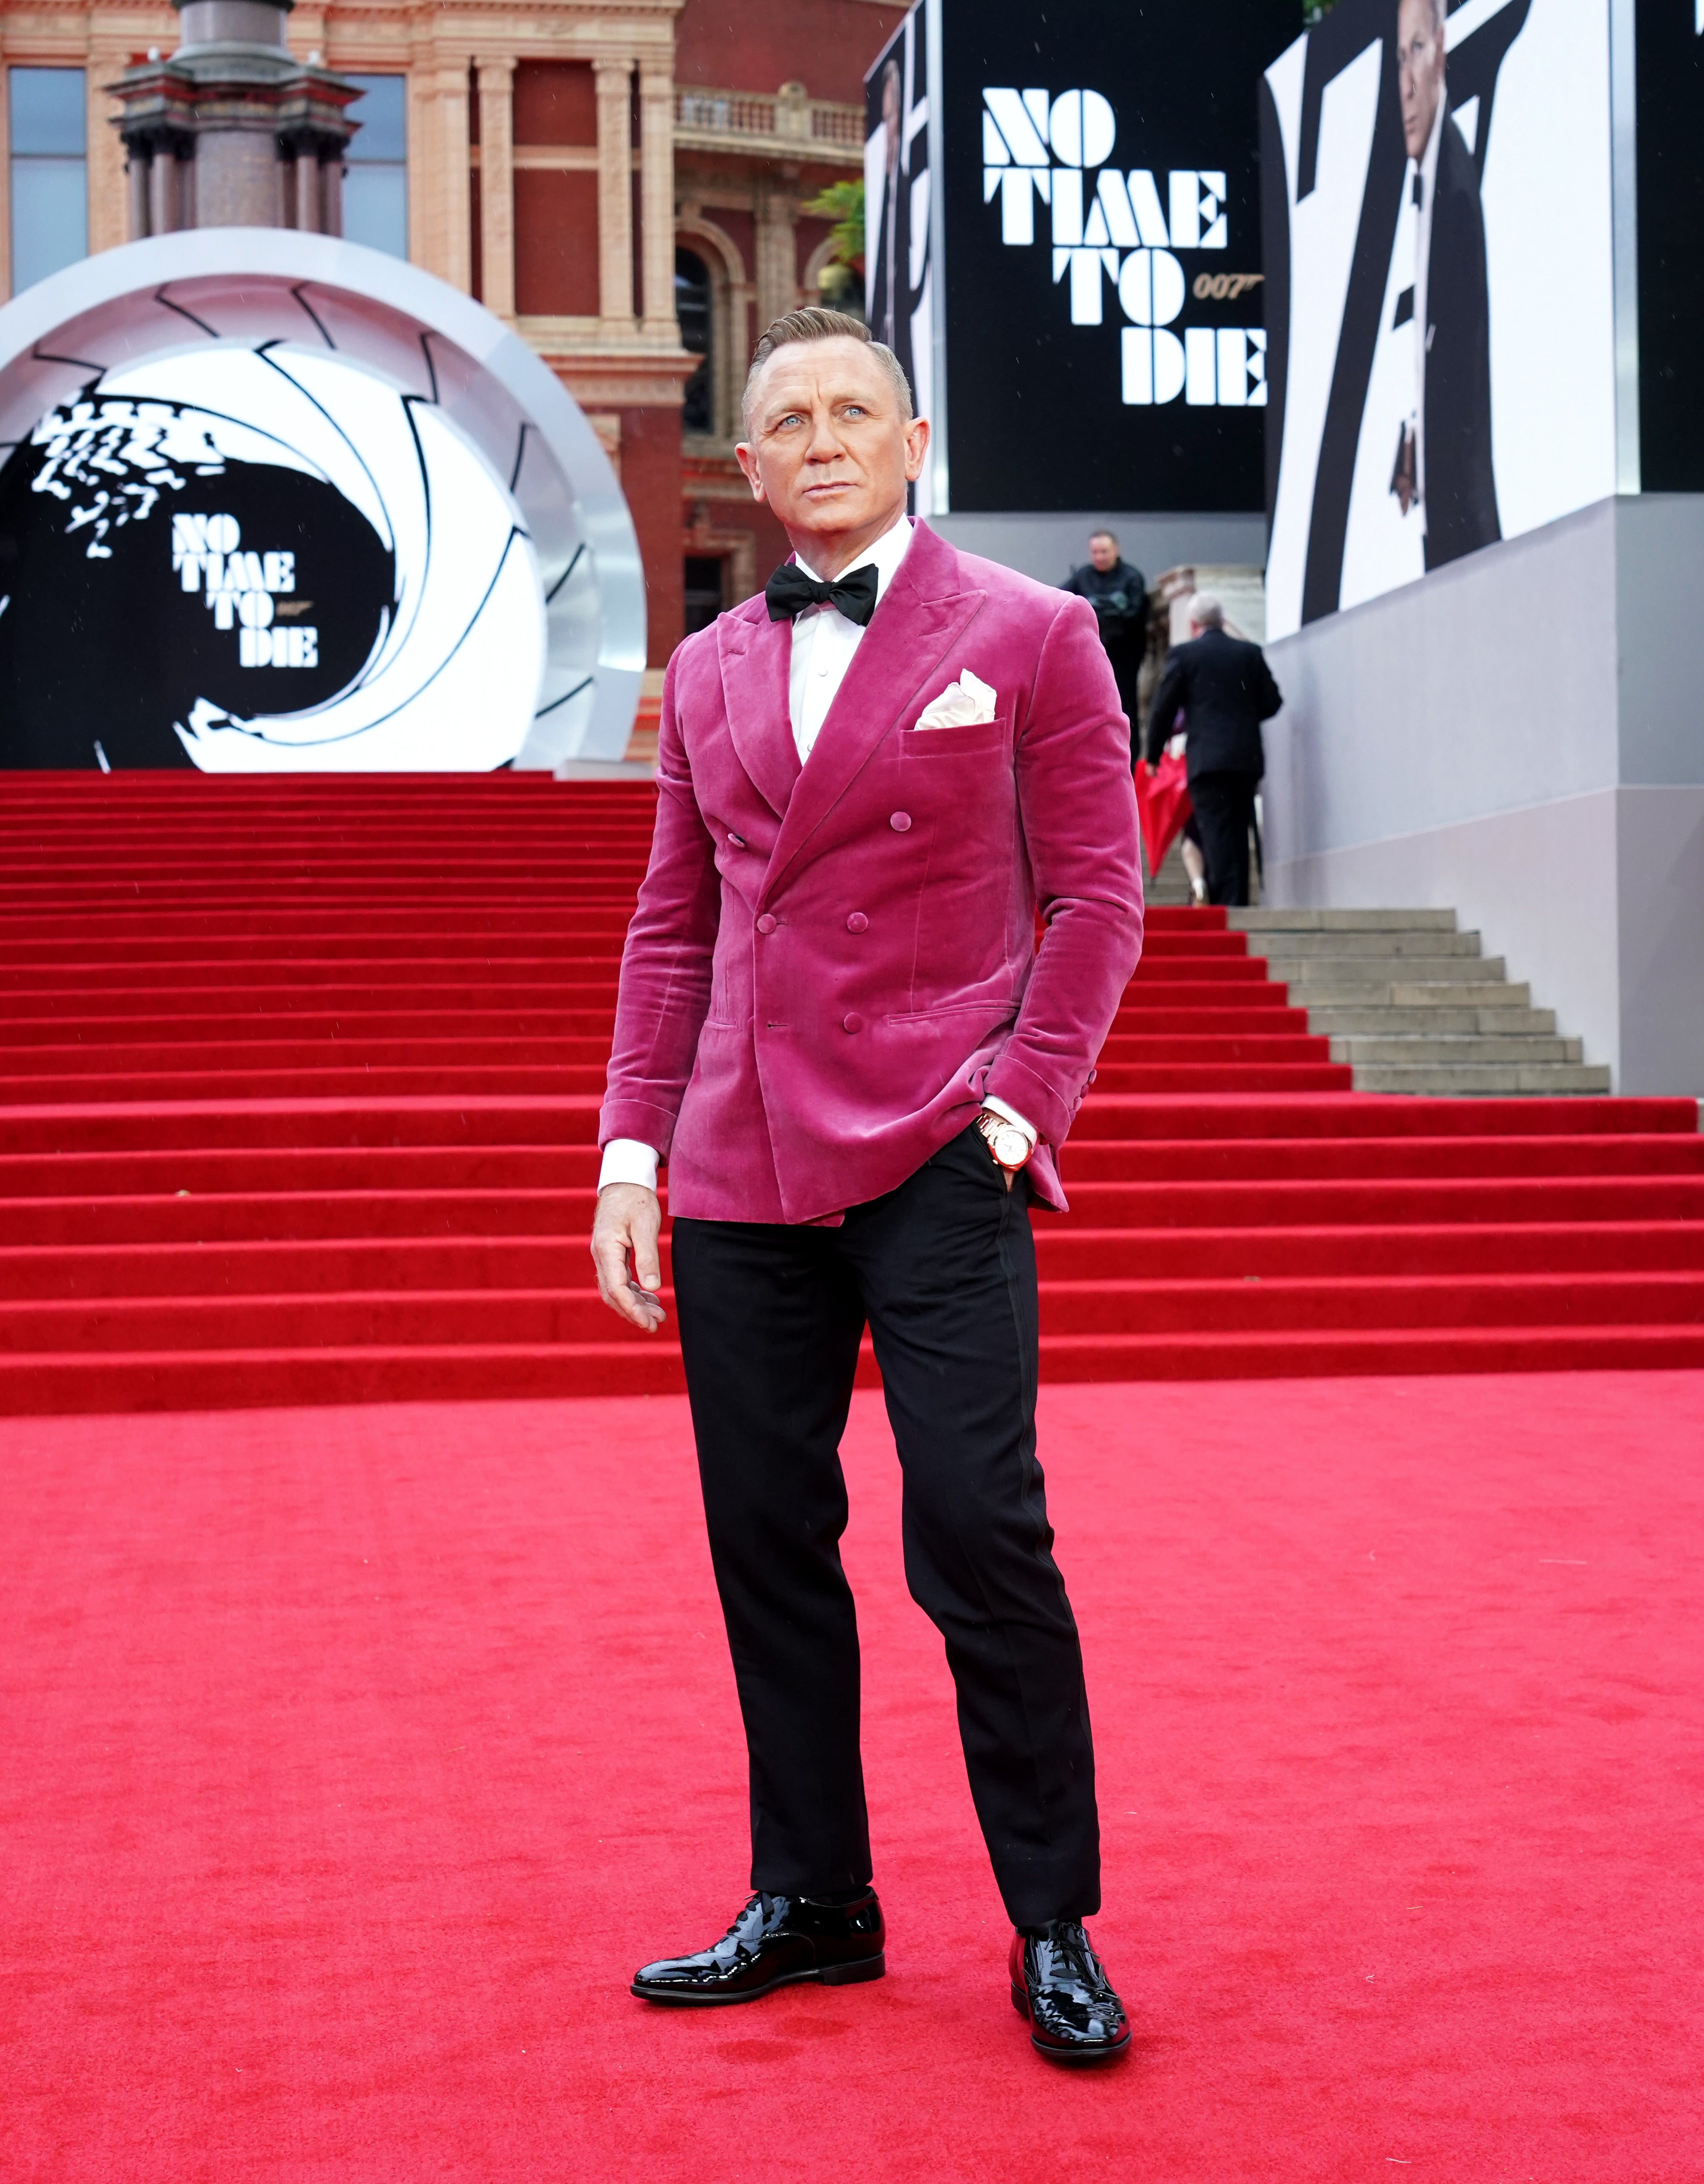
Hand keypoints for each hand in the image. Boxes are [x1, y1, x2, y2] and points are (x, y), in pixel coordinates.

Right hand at [590, 1182, 666, 1331]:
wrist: (625, 1181)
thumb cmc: (636, 1200)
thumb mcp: (645, 1226)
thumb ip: (648, 1256)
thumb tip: (653, 1287)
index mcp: (606, 1248)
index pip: (616, 1288)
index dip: (631, 1308)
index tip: (648, 1322)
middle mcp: (601, 1255)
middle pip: (613, 1294)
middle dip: (633, 1312)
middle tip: (656, 1324)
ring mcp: (604, 1255)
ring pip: (616, 1289)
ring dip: (635, 1304)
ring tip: (658, 1315)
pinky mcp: (611, 1254)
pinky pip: (619, 1279)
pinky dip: (634, 1292)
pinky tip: (650, 1298)